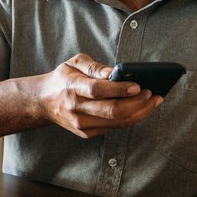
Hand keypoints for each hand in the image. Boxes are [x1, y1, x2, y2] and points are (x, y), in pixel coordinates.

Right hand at [37, 54, 161, 137]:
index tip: (139, 86)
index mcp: (71, 87)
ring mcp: (81, 124)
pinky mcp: (86, 133)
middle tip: (152, 93)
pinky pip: (115, 127)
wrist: (44, 102)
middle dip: (137, 103)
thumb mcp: (74, 63)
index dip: (120, 89)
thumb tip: (115, 73)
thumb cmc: (64, 79)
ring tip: (153, 101)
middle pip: (112, 111)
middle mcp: (75, 108)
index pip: (97, 90)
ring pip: (117, 122)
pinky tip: (140, 108)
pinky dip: (131, 118)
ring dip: (140, 112)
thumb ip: (94, 67)